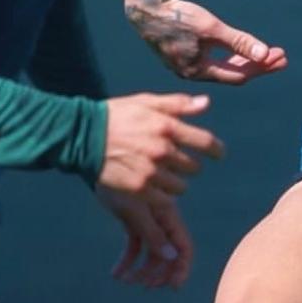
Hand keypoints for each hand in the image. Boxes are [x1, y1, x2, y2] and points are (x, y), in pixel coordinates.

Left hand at [95, 186, 192, 288]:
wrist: (101, 162)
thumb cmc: (119, 183)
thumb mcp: (136, 210)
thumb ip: (153, 233)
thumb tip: (172, 257)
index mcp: (168, 216)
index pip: (184, 247)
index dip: (182, 267)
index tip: (174, 286)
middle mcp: (161, 221)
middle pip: (168, 254)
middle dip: (159, 273)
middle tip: (145, 285)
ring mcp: (147, 222)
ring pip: (151, 253)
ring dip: (142, 270)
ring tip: (126, 280)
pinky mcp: (132, 222)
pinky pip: (134, 246)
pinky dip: (127, 260)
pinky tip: (116, 273)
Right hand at [101, 92, 223, 199]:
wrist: (82, 136)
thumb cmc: (116, 115)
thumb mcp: (146, 102)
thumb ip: (178, 105)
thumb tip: (206, 104)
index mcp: (166, 126)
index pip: (205, 142)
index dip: (216, 150)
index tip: (218, 153)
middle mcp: (162, 150)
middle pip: (193, 167)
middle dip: (187, 164)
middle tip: (173, 161)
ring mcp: (150, 171)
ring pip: (180, 187)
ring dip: (175, 182)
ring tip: (160, 174)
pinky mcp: (138, 189)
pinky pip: (163, 200)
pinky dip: (162, 196)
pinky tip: (153, 187)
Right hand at [124, 0, 287, 83]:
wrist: (145, 6)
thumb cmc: (179, 15)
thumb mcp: (212, 28)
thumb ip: (239, 42)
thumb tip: (265, 54)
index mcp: (198, 71)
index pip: (239, 75)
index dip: (261, 67)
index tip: (280, 56)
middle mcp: (191, 74)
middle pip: (232, 73)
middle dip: (257, 64)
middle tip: (280, 56)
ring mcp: (185, 66)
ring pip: (222, 68)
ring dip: (245, 59)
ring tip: (265, 53)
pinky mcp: (181, 56)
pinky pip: (211, 62)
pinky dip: (228, 56)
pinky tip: (238, 51)